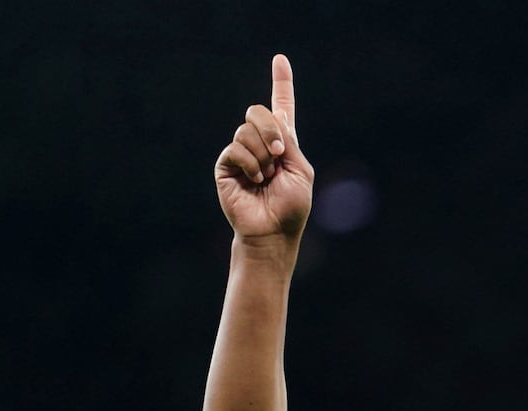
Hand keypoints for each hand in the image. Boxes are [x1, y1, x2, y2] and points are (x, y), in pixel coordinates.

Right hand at [214, 54, 314, 241]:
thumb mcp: (301, 171)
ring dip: (263, 155)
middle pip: (258, 111)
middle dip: (272, 130)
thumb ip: (290, 142)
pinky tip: (255, 180)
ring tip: (266, 178)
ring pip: (247, 130)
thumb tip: (275, 115)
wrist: (272, 233)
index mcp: (283, 144)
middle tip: (280, 155)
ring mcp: (242, 153)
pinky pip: (236, 147)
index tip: (280, 59)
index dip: (281, 83)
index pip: (281, 108)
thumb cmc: (291, 208)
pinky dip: (250, 163)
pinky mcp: (226, 165)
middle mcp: (260, 144)